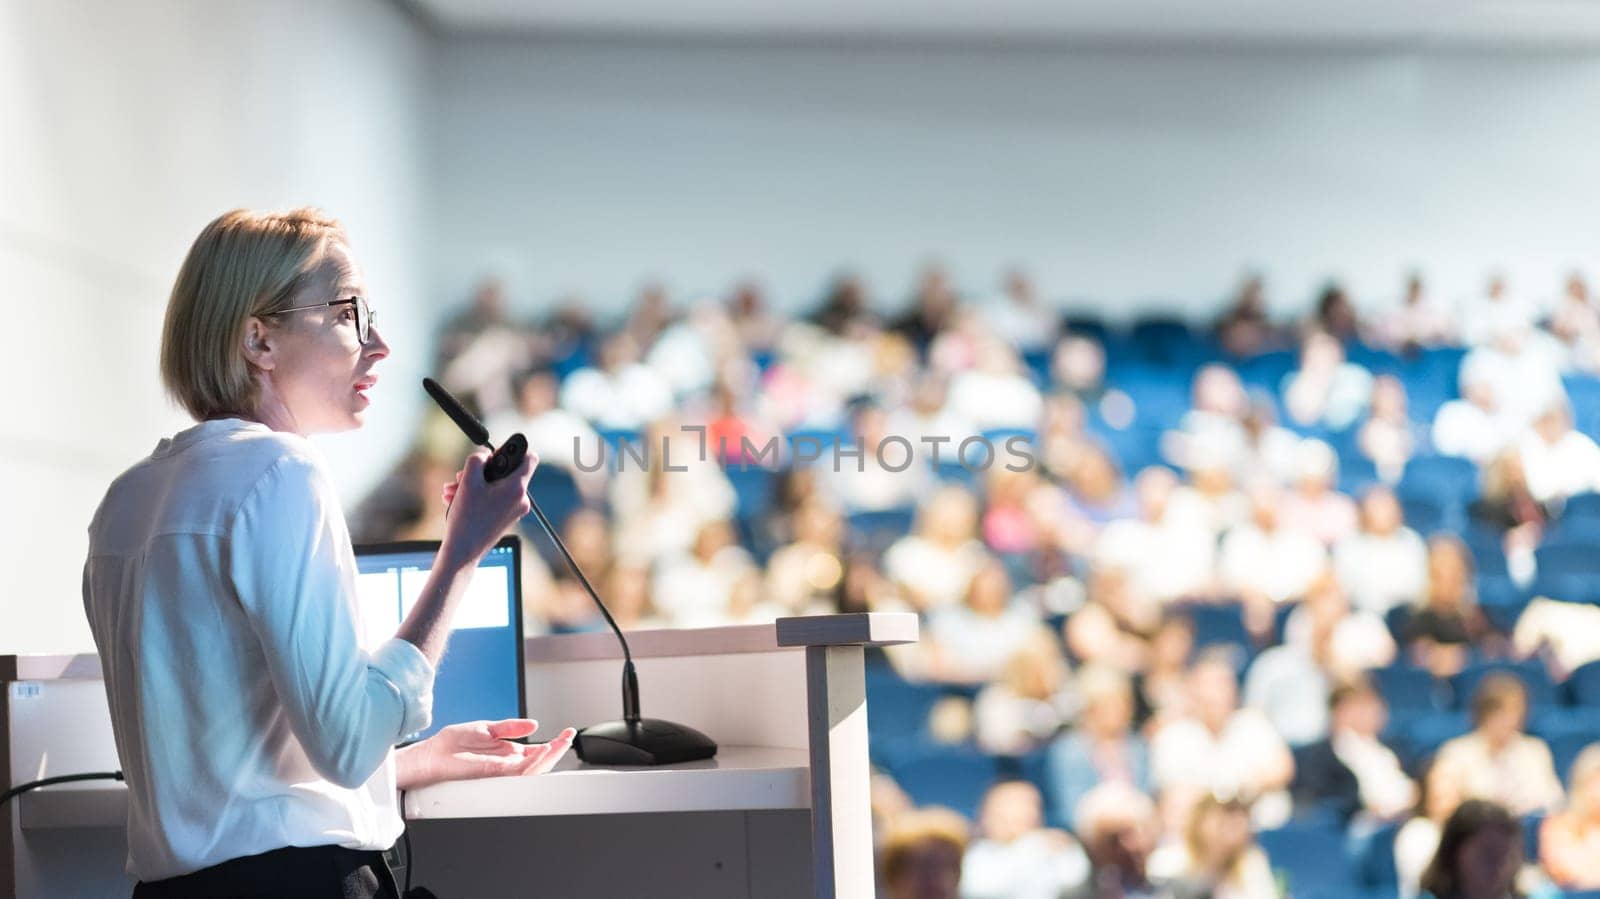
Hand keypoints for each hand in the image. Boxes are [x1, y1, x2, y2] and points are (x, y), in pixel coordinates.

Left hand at [396, 719, 575, 790]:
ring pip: (533, 769)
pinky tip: (544, 751)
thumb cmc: (450, 744)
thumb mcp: (486, 728)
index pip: (535, 752)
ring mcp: (501, 771)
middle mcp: (505, 764)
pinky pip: (519, 772)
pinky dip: (534, 763)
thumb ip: (510, 727)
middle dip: (557, 750)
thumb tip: (533, 725)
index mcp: (505, 753)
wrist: (430, 755)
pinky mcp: (493, 774)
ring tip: (561, 742)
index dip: (553, 744)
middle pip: (539, 762)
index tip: (566, 732)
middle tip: (569, 736)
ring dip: (550, 756)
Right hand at [438, 448, 536, 569]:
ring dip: (473, 484)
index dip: (513, 449)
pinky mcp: (505, 517)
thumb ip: (477, 459)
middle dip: (481, 471)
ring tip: (452, 490)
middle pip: (506, 472)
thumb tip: (484, 455)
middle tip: (462, 476)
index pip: (530, 457)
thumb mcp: (468, 481)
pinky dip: (477, 495)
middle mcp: (521, 499)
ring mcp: (514, 509)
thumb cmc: (467, 518)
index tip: (495, 453)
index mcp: (517, 488)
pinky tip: (456, 499)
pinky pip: (493, 498)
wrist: (463, 552)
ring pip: (495, 486)